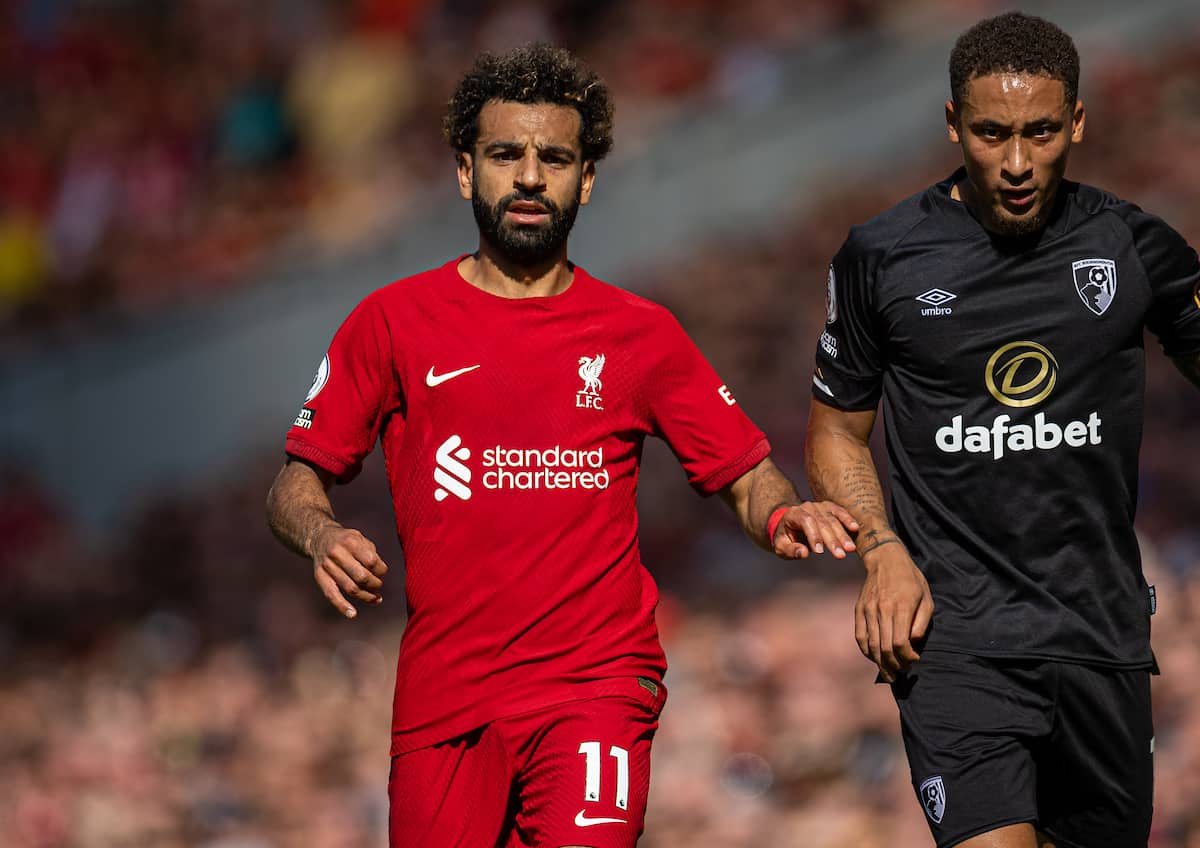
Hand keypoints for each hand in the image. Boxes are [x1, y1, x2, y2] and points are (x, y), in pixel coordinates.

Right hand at [309, 524, 388, 618]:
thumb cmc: (347, 541)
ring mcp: (327, 565)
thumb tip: (380, 575)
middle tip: (379, 586)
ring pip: (350, 588)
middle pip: (361, 576)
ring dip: (366, 596)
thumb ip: (372, 554)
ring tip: (376, 599)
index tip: (382, 573)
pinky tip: (353, 614)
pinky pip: (331, 595)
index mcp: (350, 541)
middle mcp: (337, 553)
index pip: (371, 561)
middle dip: (375, 584)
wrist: (320, 538)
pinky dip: (342, 606)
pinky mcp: (319, 576)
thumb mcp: (361, 538)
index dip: (381, 570)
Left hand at [772, 501, 859, 558]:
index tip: (820, 552)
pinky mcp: (830, 508)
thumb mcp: (781, 547)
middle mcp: (808, 507)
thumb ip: (791, 550)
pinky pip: (840, 512)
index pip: (806, 522)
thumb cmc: (785, 538)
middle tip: (841, 555)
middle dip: (832, 540)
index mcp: (794, 514)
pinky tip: (855, 529)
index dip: (814, 536)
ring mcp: (820, 506)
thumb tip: (804, 553)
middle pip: (822, 522)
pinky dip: (848, 520)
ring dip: (843, 535)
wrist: (789, 524)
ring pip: (833, 520)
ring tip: (850, 549)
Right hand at [854, 538, 932, 681]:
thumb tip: (913, 643)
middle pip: (884, 647)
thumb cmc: (911, 580)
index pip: (900, 642)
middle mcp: (882, 609)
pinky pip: (860, 636)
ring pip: (871, 645)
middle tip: (901, 673)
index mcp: (902, 607)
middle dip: (894, 665)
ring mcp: (868, 610)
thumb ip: (921, 622)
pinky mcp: (860, 610)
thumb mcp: (926, 598)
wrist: (886, 560)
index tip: (914, 660)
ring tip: (889, 673)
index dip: (907, 657)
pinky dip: (867, 650)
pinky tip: (875, 658)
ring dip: (880, 662)